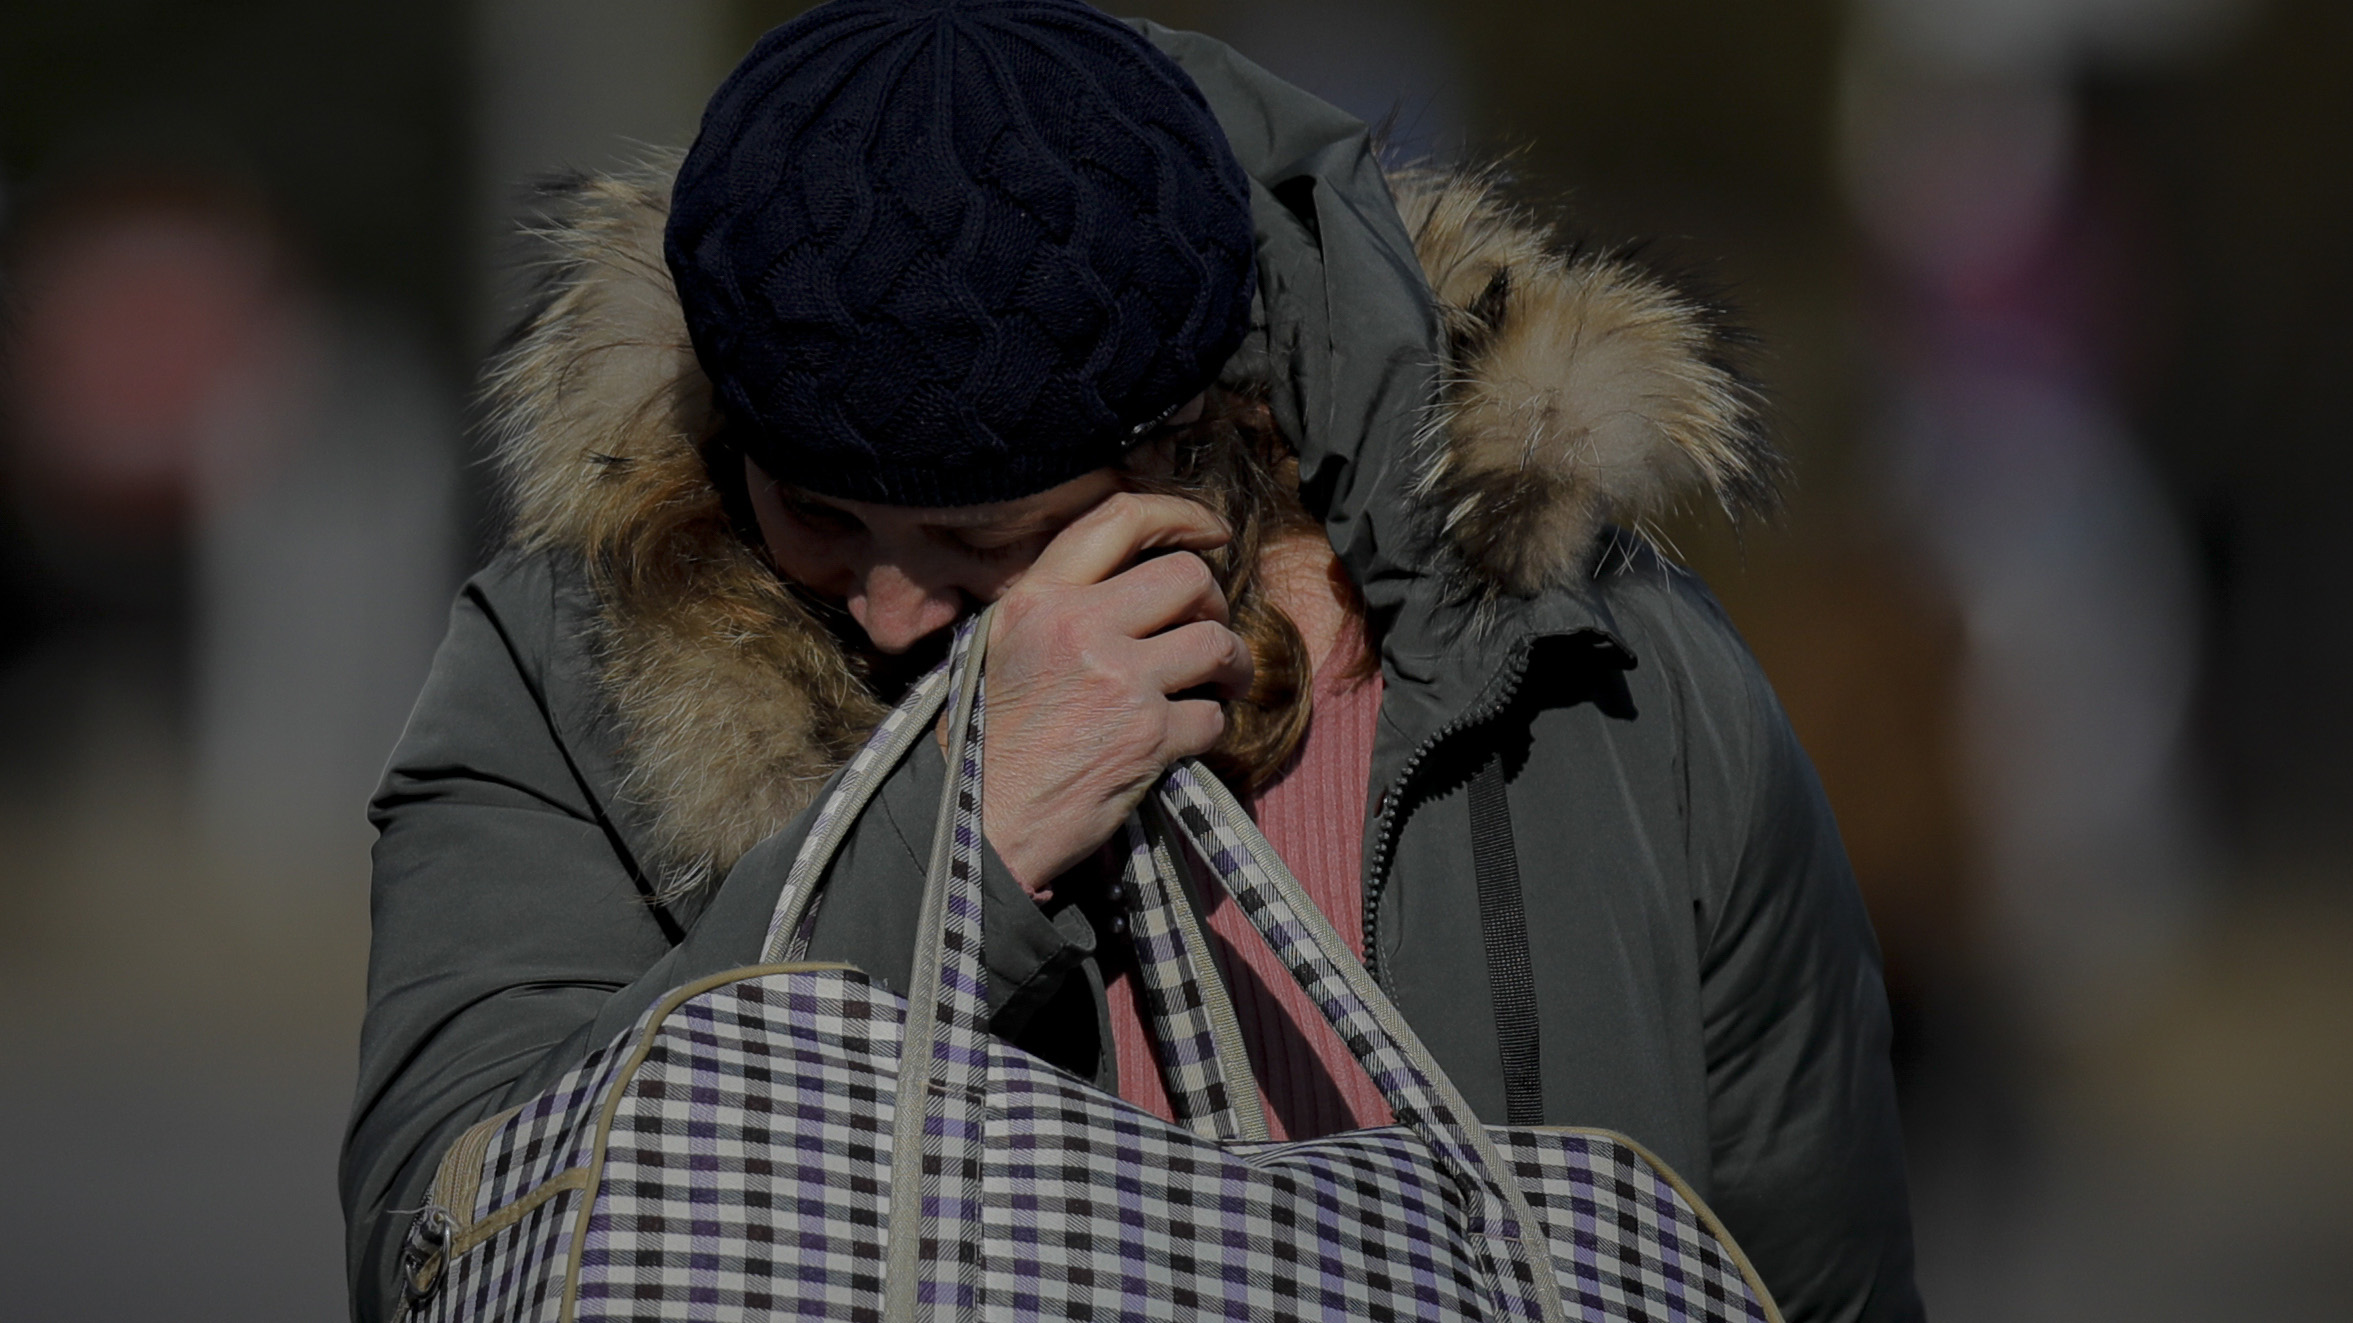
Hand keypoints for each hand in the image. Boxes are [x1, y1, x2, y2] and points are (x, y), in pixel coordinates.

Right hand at [979, 493, 1252, 897]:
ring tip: (1220, 683)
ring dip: (1230, 665)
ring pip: (1215, 641)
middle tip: (1207, 629)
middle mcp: (1078, 626)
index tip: (1213, 531)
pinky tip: (1184, 738)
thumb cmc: (992, 741)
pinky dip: (1208, 728)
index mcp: (1037, 599)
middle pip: (1188, 576)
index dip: (1181, 514)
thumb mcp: (1004, 647)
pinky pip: (1212, 714)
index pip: (1119, 518)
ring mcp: (1117, 679)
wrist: (985, 823)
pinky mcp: (1148, 734)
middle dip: (1214, 601)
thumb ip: (1061, 605)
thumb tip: (1136, 580)